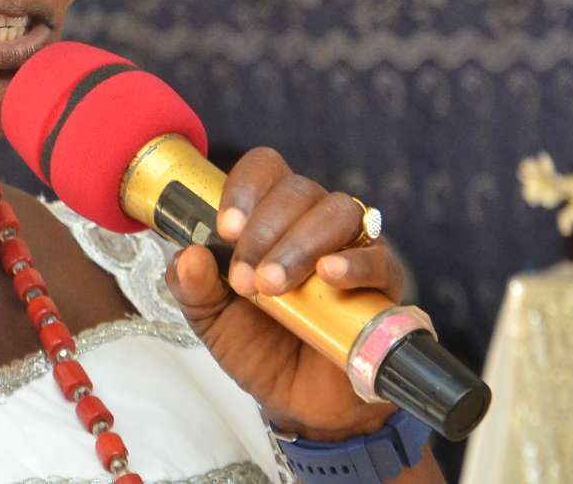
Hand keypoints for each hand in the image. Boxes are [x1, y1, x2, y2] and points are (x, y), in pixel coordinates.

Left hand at [163, 147, 403, 439]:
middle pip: (298, 189)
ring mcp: (352, 247)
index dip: (244, 189)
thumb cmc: (256, 345)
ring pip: (338, 212)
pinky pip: (379, 257)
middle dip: (265, 230)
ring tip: (274, 286)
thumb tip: (188, 254)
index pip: (265, 169)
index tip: (225, 230)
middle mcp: (313, 221)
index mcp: (270, 216)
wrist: (297, 402)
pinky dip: (353, 262)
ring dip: (300, 244)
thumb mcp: (209, 317)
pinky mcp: (384, 283)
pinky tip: (329, 275)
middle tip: (246, 279)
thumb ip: (191, 285)